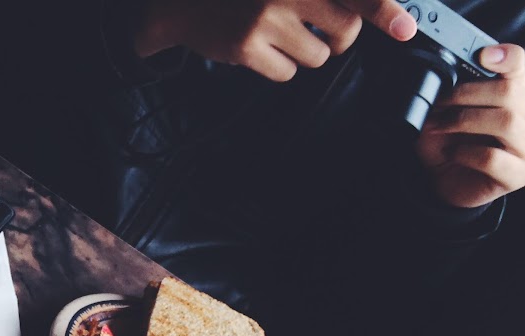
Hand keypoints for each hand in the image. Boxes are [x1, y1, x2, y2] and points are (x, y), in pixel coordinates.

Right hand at [134, 0, 417, 81]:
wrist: (187, 4)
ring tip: (282, 36)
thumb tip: (376, 13)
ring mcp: (265, 18)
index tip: (404, 29)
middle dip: (340, 37)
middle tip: (320, 30)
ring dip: (307, 53)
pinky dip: (279, 66)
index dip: (383, 10)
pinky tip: (263, 49)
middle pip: (345, 31)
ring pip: (317, 56)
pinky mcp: (246, 46)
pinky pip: (286, 72)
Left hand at [417, 44, 524, 207]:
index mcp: (517, 97)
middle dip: (467, 93)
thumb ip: (453, 94)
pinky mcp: (515, 175)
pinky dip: (465, 152)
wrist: (446, 182)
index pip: (521, 67)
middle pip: (511, 92)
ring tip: (442, 126)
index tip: (484, 56)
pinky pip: (492, 157)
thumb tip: (445, 77)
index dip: (508, 57)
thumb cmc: (452, 144)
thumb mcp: (447, 114)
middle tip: (441, 102)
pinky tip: (453, 153)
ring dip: (464, 121)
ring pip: (507, 122)